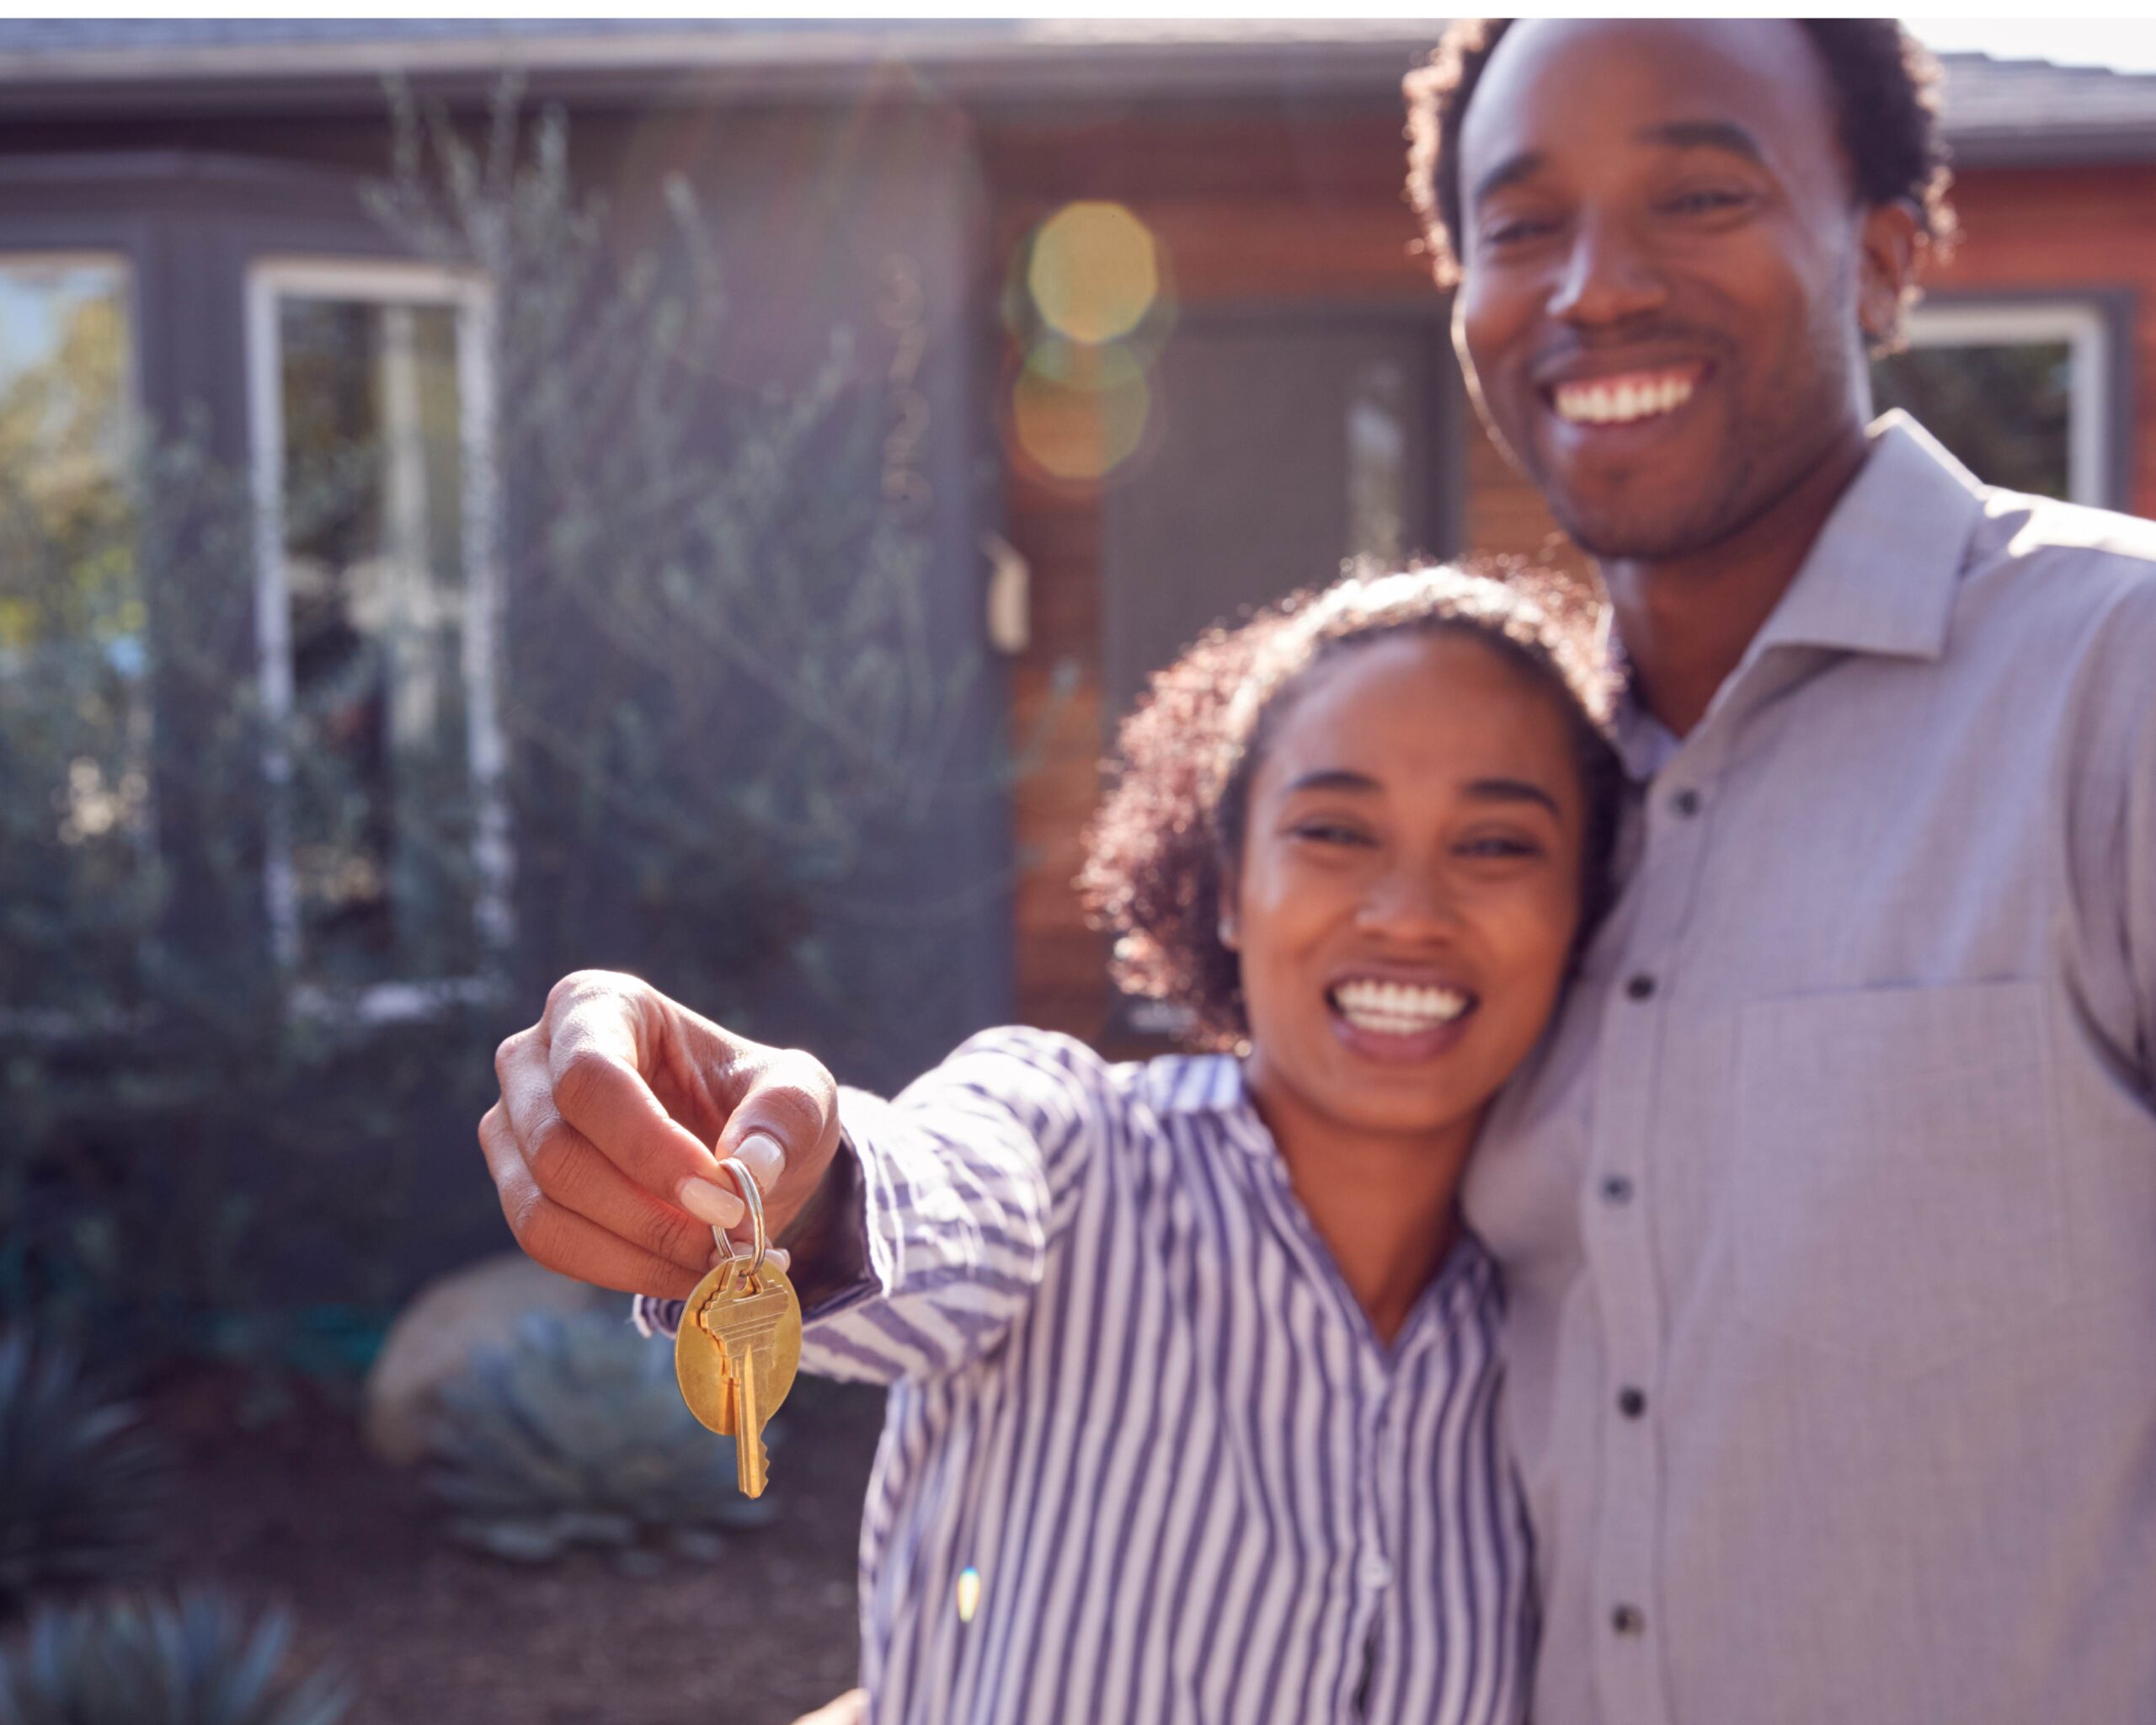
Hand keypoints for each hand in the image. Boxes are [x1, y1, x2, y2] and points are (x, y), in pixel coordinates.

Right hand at [478, 970, 841, 1298]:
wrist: (739, 1149)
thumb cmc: (759, 1101)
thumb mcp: (801, 1094)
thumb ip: (786, 1117)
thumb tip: (748, 1167)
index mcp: (596, 1004)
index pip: (591, 1077)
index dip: (650, 1148)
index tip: (724, 1202)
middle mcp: (533, 1058)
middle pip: (558, 1150)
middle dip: (651, 1213)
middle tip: (732, 1243)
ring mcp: (513, 1126)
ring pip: (544, 1208)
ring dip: (639, 1252)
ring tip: (719, 1263)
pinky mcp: (518, 1187)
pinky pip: (550, 1245)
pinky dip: (623, 1270)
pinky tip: (687, 1273)